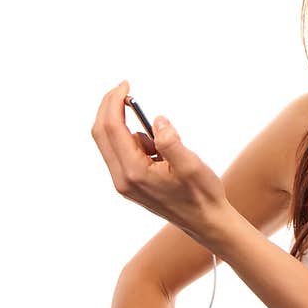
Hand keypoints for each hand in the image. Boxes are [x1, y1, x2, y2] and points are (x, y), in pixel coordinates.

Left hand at [91, 80, 229, 245]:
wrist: (205, 222)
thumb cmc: (202, 194)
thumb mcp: (191, 165)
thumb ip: (171, 141)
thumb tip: (157, 120)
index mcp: (134, 172)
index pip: (112, 129)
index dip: (115, 102)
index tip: (125, 85)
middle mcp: (123, 179)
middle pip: (102, 134)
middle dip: (109, 108)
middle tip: (124, 89)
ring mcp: (124, 183)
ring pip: (111, 143)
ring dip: (127, 127)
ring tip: (163, 142)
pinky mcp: (130, 183)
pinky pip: (123, 153)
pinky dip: (136, 141)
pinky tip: (160, 152)